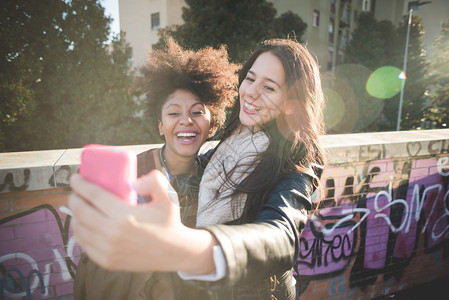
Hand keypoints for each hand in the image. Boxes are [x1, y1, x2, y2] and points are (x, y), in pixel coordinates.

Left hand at [69, 170, 216, 273]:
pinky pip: (84, 244)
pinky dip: (80, 232)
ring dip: (75, 214)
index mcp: (125, 217)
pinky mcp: (106, 261)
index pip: (94, 196)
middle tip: (77, 191)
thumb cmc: (169, 221)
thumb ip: (155, 180)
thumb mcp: (168, 197)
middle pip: (81, 211)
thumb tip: (132, 182)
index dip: (80, 184)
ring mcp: (107, 250)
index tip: (76, 177)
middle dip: (74, 198)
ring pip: (79, 228)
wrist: (174, 252)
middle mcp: (112, 235)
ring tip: (79, 206)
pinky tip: (83, 224)